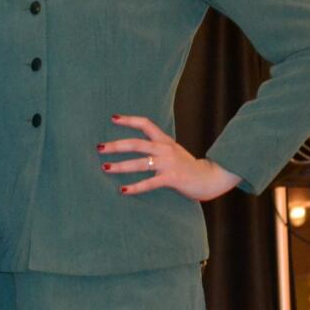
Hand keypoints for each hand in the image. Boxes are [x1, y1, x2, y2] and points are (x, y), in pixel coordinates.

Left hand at [98, 114, 240, 201]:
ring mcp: (168, 164)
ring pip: (139, 163)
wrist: (210, 178)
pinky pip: (149, 183)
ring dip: (120, 166)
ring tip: (105, 168)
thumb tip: (134, 147)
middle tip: (99, 148)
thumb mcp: (172, 151)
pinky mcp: (171, 178)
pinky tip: (123, 190)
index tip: (113, 118)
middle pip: (136, 144)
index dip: (129, 120)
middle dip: (116, 146)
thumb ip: (156, 147)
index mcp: (164, 141)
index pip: (146, 124)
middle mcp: (165, 149)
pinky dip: (135, 187)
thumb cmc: (187, 166)